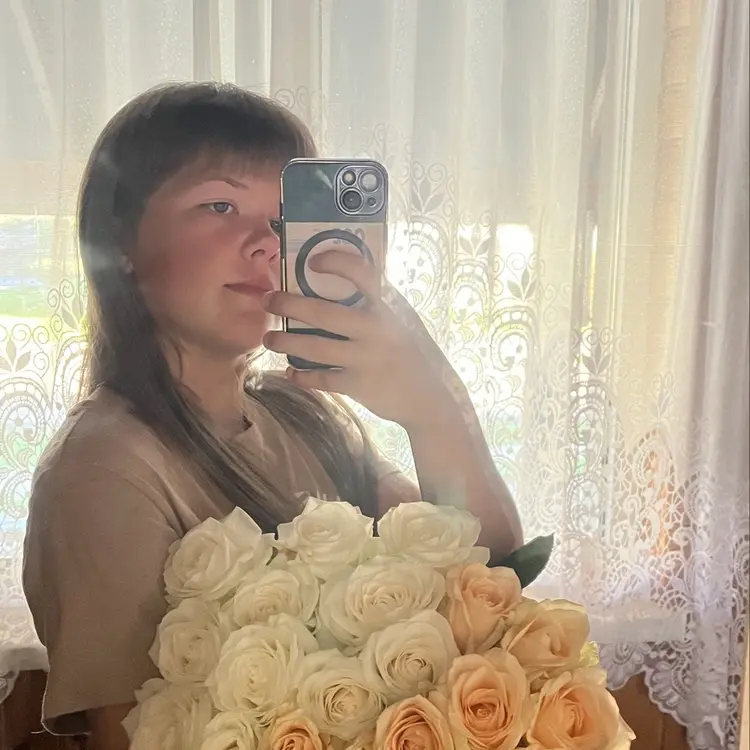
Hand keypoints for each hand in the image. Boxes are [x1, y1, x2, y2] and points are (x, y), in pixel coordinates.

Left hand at [261, 250, 456, 429]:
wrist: (428, 397)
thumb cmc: (411, 351)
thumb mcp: (403, 319)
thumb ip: (379, 301)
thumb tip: (346, 275)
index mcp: (388, 306)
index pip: (363, 273)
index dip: (336, 262)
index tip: (313, 261)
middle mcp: (375, 329)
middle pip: (323, 313)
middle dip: (289, 304)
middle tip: (268, 299)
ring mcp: (365, 358)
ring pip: (314, 348)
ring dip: (285, 342)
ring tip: (268, 339)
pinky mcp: (357, 385)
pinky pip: (321, 378)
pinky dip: (302, 375)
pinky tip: (291, 371)